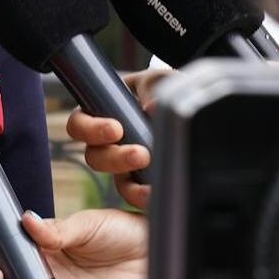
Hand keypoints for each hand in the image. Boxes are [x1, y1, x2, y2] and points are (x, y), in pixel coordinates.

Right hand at [64, 69, 167, 208]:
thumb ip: (152, 87)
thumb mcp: (160, 80)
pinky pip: (137, 196)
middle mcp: (111, 141)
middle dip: (115, 158)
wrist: (198, 115)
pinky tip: (158, 194)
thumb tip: (151, 108)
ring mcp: (128, 165)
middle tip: (140, 155)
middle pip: (94, 157)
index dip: (91, 129)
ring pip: (116, 181)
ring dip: (131, 184)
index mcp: (105, 112)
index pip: (80, 123)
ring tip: (151, 185)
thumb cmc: (169, 91)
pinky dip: (145, 198)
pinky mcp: (144, 183)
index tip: (116, 130)